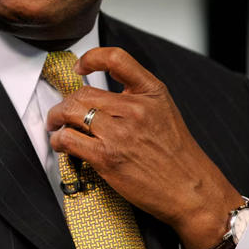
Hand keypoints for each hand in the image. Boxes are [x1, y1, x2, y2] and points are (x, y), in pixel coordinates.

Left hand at [45, 47, 243, 248]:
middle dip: (65, 102)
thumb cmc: (177, 156)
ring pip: (70, 112)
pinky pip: (68, 139)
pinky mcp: (107, 157)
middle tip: (61, 112)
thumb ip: (136, 97)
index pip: (116, 59)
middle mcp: (135, 109)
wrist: (192, 191)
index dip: (91, 58)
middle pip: (82, 93)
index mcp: (151, 92)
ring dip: (56, 119)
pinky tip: (61, 143)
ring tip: (55, 126)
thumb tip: (98, 95)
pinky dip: (58, 140)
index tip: (79, 67)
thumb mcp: (164, 111)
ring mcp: (120, 133)